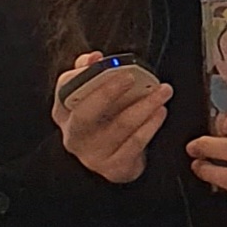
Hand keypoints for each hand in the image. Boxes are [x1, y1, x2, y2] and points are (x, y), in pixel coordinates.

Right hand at [53, 54, 171, 183]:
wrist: (112, 161)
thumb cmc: (103, 122)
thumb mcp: (92, 97)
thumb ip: (89, 73)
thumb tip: (93, 58)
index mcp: (64, 113)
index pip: (65, 90)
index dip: (81, 75)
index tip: (102, 61)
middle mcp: (74, 136)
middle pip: (86, 113)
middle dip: (109, 91)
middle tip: (132, 76)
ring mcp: (93, 156)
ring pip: (120, 126)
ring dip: (144, 105)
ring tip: (162, 91)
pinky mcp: (114, 169)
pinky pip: (136, 144)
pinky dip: (151, 125)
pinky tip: (160, 111)